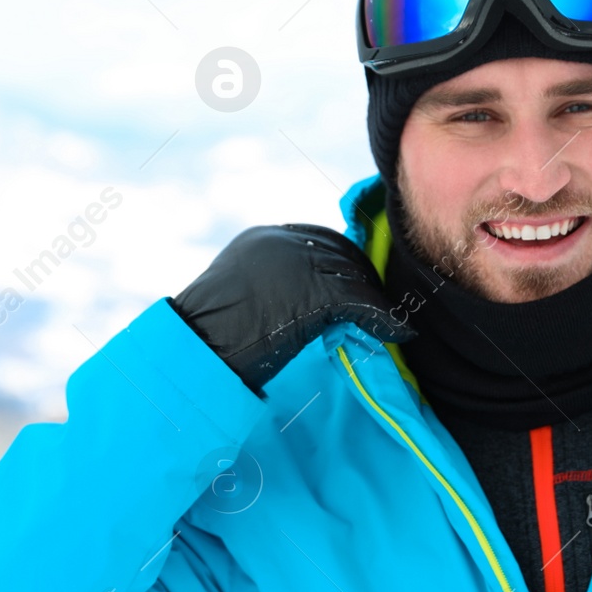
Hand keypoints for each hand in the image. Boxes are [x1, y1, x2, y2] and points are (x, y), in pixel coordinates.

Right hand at [168, 224, 415, 392]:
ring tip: (394, 325)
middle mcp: (281, 242)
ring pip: (355, 277)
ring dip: (378, 303)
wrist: (195, 352)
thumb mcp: (244, 295)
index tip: (363, 287)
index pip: (321, 239)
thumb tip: (319, 301)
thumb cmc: (212, 338)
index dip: (347, 264)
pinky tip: (396, 333)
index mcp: (263, 238)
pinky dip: (383, 319)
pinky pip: (360, 302)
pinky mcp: (311, 293)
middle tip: (384, 309)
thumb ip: (279, 285)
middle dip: (366, 282)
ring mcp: (296, 264)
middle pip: (343, 254)